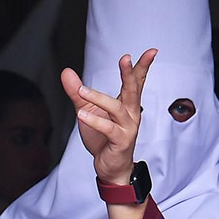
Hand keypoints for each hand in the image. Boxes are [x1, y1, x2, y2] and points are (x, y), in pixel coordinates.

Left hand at [62, 49, 157, 185]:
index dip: (143, 66)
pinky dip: (95, 121)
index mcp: (126, 104)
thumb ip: (77, 92)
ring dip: (99, 98)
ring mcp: (128, 127)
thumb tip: (66, 72)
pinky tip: (81, 116)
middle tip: (126, 58)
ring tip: (81, 91)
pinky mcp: (121, 141)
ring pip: (116, 108)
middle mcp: (131, 113)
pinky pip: (108, 129)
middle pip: (133, 89)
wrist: (109, 167)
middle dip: (130, 73)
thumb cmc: (102, 137)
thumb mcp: (86, 110)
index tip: (152, 51)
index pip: (137, 81)